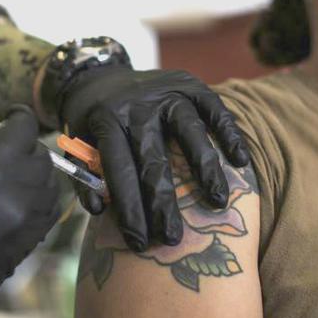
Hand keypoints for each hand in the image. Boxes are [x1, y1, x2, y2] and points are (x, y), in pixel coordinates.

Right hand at [0, 92, 59, 317]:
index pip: (24, 128)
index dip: (16, 116)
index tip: (4, 116)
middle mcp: (19, 196)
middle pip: (41, 154)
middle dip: (23, 144)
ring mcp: (28, 224)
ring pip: (50, 182)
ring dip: (33, 170)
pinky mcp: (29, 244)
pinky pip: (49, 209)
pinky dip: (38, 196)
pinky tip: (8, 198)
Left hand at [59, 67, 250, 250]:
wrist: (99, 75)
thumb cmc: (91, 123)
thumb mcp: (76, 145)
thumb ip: (85, 177)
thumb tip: (99, 210)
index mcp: (106, 121)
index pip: (119, 169)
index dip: (129, 208)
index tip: (139, 242)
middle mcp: (137, 106)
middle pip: (154, 157)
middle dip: (163, 202)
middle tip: (173, 237)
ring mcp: (166, 92)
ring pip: (190, 131)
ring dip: (205, 168)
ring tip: (218, 201)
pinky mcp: (189, 83)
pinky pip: (214, 108)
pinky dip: (229, 133)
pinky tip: (240, 161)